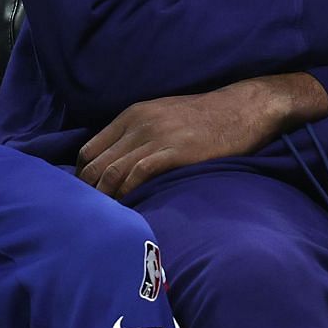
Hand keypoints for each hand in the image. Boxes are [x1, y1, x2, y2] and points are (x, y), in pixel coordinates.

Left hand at [77, 74, 324, 198]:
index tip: (87, 198)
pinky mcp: (174, 151)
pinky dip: (127, 195)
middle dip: (88, 193)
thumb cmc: (207, 117)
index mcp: (132, 114)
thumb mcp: (164, 116)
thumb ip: (139, 134)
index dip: (83, 178)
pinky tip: (128, 209)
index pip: (89, 150)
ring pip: (112, 172)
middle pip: (95, 165)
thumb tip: (118, 164)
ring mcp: (156, 136)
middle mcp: (138, 123)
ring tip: (106, 219)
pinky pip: (137, 176)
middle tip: (92, 215)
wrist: (245, 109)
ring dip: (104, 199)